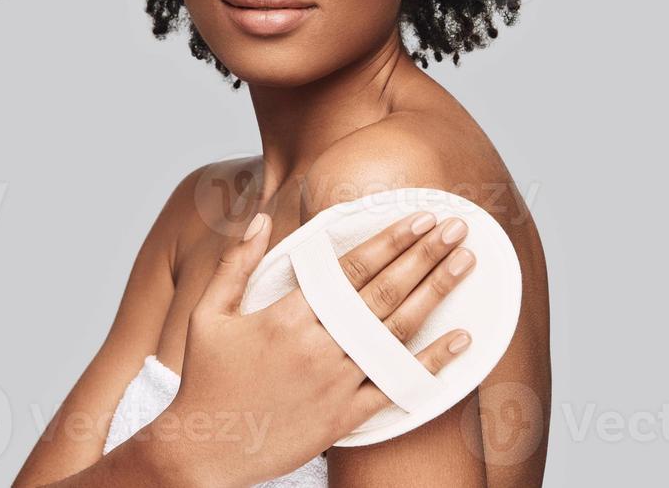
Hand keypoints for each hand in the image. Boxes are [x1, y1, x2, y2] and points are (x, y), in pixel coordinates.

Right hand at [151, 209, 476, 487]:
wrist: (205, 451)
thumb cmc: (206, 379)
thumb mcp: (209, 313)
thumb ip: (237, 263)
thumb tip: (260, 218)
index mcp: (287, 316)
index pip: (351, 268)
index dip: (389, 239)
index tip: (419, 217)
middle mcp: (318, 345)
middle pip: (383, 291)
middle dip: (423, 255)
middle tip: (455, 228)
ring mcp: (335, 383)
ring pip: (395, 331)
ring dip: (434, 293)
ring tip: (464, 264)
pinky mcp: (344, 417)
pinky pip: (394, 386)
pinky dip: (430, 363)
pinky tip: (460, 340)